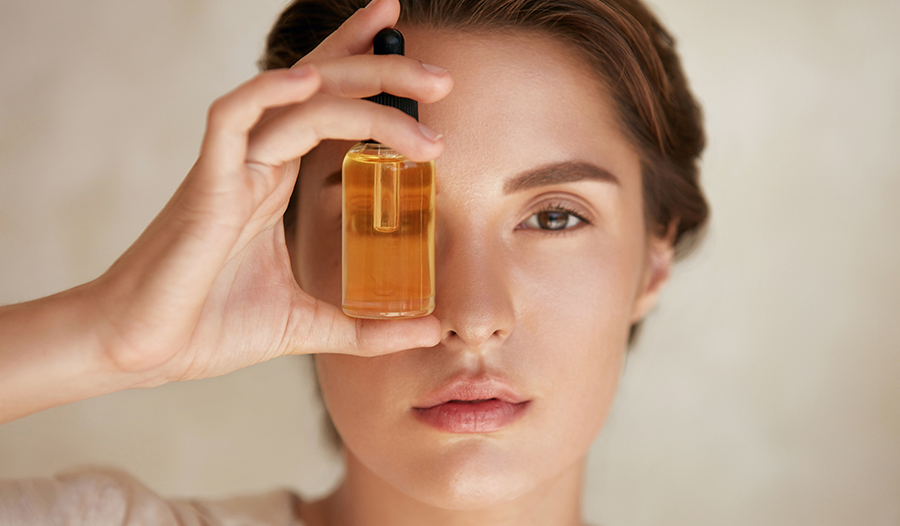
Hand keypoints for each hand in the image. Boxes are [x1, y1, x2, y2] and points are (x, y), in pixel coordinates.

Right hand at [88, 0, 452, 385]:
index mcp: (275, 182)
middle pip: (323, 88)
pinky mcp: (205, 188)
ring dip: (362, 84)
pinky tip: (310, 82)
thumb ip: (367, 327)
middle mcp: (257, 163)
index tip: (423, 72)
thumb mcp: (307, 326)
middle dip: (382, 67)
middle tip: (443, 75)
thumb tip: (431, 329)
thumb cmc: (207, 328)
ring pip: (296, 98)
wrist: (142, 353)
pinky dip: (267, 94)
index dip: (367, 73)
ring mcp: (231, 170)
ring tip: (427, 92)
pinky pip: (231, 120)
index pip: (328, 109)